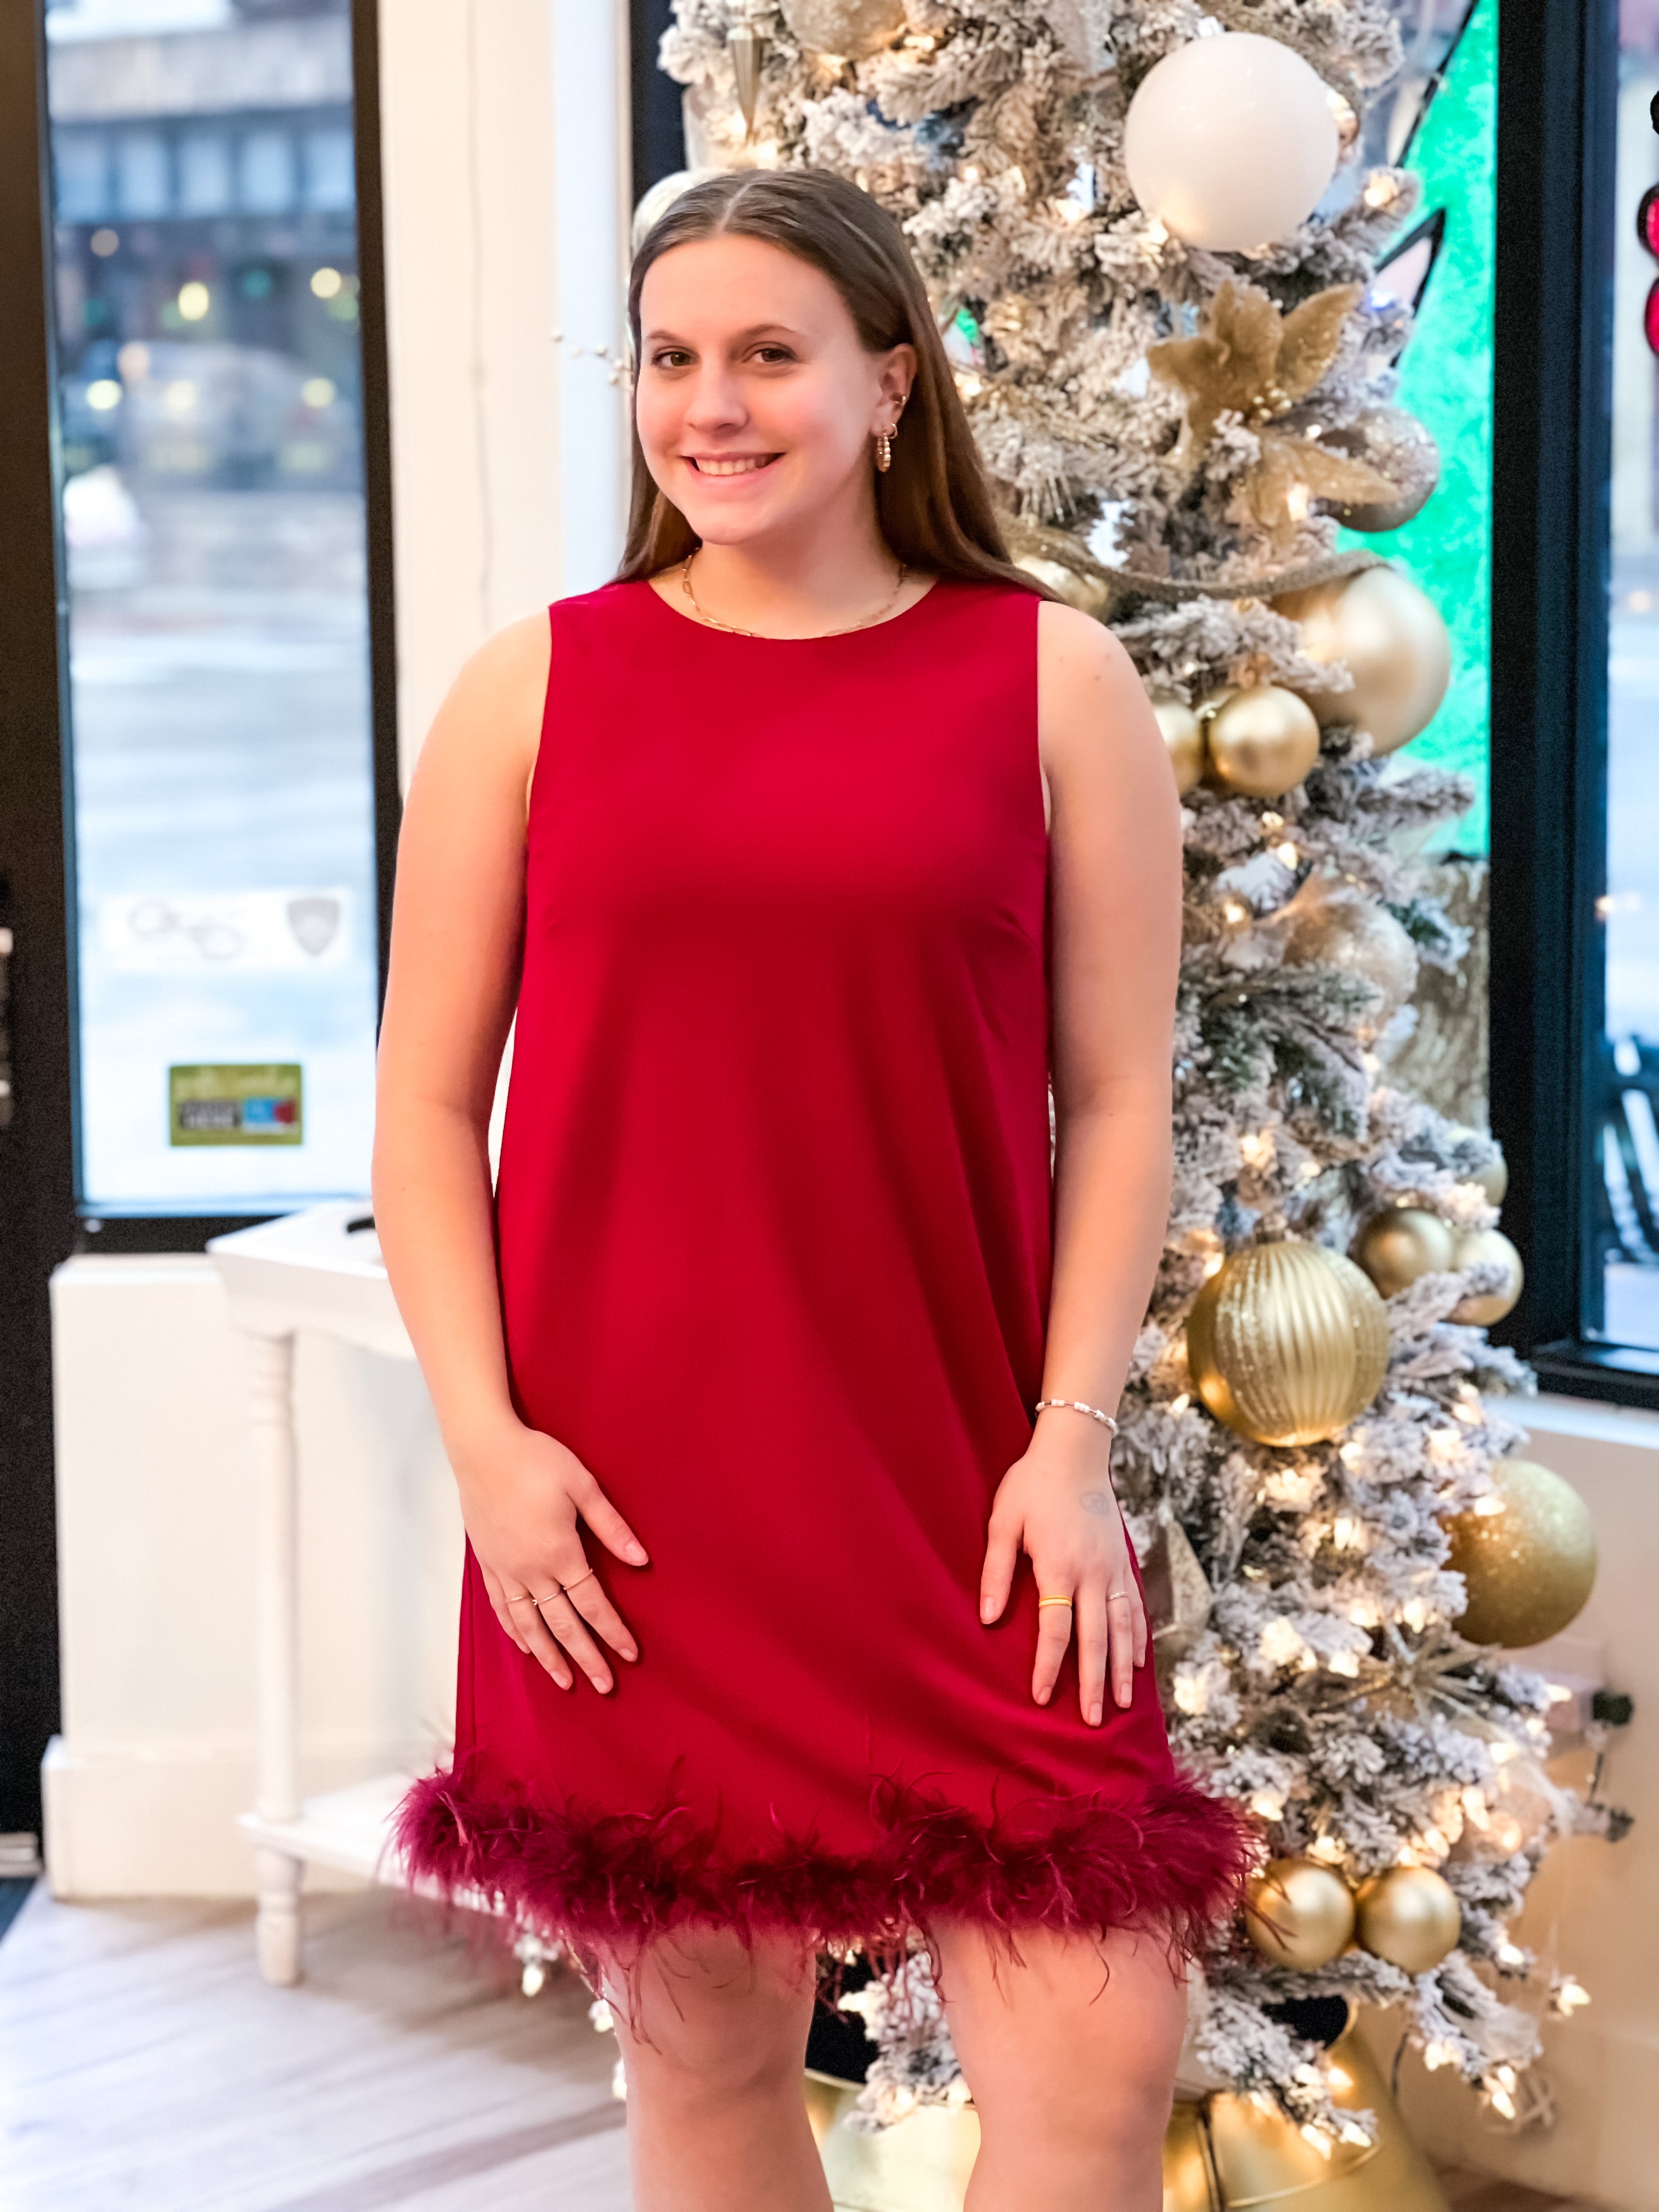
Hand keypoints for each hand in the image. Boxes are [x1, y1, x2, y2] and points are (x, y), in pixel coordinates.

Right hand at [451, 1415, 648, 1692]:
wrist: (483, 1449)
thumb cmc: (536, 1461)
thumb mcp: (583, 1485)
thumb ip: (610, 1527)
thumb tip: (641, 1560)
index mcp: (559, 1552)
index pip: (592, 1604)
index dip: (612, 1631)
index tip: (629, 1656)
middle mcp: (531, 1570)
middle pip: (562, 1624)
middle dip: (585, 1657)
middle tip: (604, 1686)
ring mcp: (505, 1570)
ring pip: (529, 1625)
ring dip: (548, 1656)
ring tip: (564, 1682)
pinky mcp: (487, 1564)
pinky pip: (502, 1608)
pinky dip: (515, 1631)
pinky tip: (525, 1647)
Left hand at [978, 1414, 1146, 1724]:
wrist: (1074, 1451)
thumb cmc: (1030, 1485)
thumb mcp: (1003, 1521)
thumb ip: (995, 1570)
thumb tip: (988, 1617)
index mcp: (1060, 1567)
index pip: (1055, 1629)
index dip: (1049, 1667)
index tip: (1043, 1697)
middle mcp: (1093, 1574)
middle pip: (1096, 1638)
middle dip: (1095, 1682)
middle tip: (1096, 1721)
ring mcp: (1114, 1568)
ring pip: (1123, 1627)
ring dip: (1124, 1667)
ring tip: (1125, 1702)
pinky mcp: (1124, 1560)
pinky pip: (1136, 1606)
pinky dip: (1139, 1635)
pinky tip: (1140, 1660)